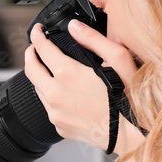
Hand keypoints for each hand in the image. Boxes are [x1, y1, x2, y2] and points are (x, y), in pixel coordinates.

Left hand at [24, 20, 141, 153]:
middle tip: (34, 46)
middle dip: (30, 53)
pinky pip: (48, 107)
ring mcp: (55, 112)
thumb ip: (93, 39)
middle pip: (30, 69)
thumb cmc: (129, 98)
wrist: (131, 134)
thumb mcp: (118, 59)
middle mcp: (56, 94)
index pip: (41, 49)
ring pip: (37, 89)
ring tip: (49, 69)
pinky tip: (63, 92)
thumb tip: (74, 27)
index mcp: (68, 74)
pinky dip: (51, 95)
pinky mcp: (59, 126)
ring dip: (40, 76)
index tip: (37, 31)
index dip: (37, 35)